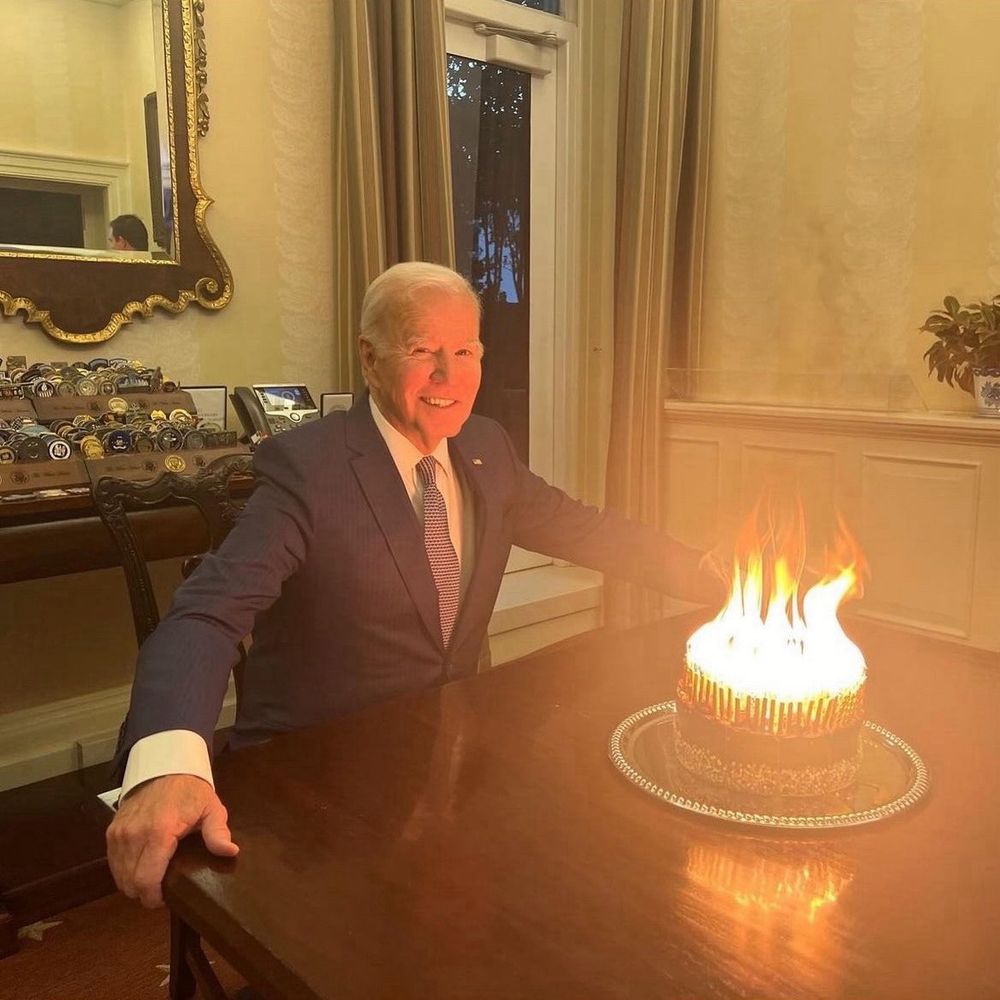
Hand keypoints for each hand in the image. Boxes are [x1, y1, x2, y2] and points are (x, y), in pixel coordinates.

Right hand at [106, 773, 238, 907]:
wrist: (165, 766)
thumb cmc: (191, 791)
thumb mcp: (211, 808)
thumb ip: (218, 832)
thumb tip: (230, 852)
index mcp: (160, 832)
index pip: (146, 879)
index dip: (153, 897)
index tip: (165, 900)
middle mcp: (134, 835)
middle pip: (131, 882)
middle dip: (144, 894)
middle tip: (161, 892)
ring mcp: (119, 833)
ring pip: (119, 876)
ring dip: (132, 884)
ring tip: (151, 881)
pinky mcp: (111, 831)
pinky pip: (113, 862)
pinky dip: (123, 871)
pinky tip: (139, 869)